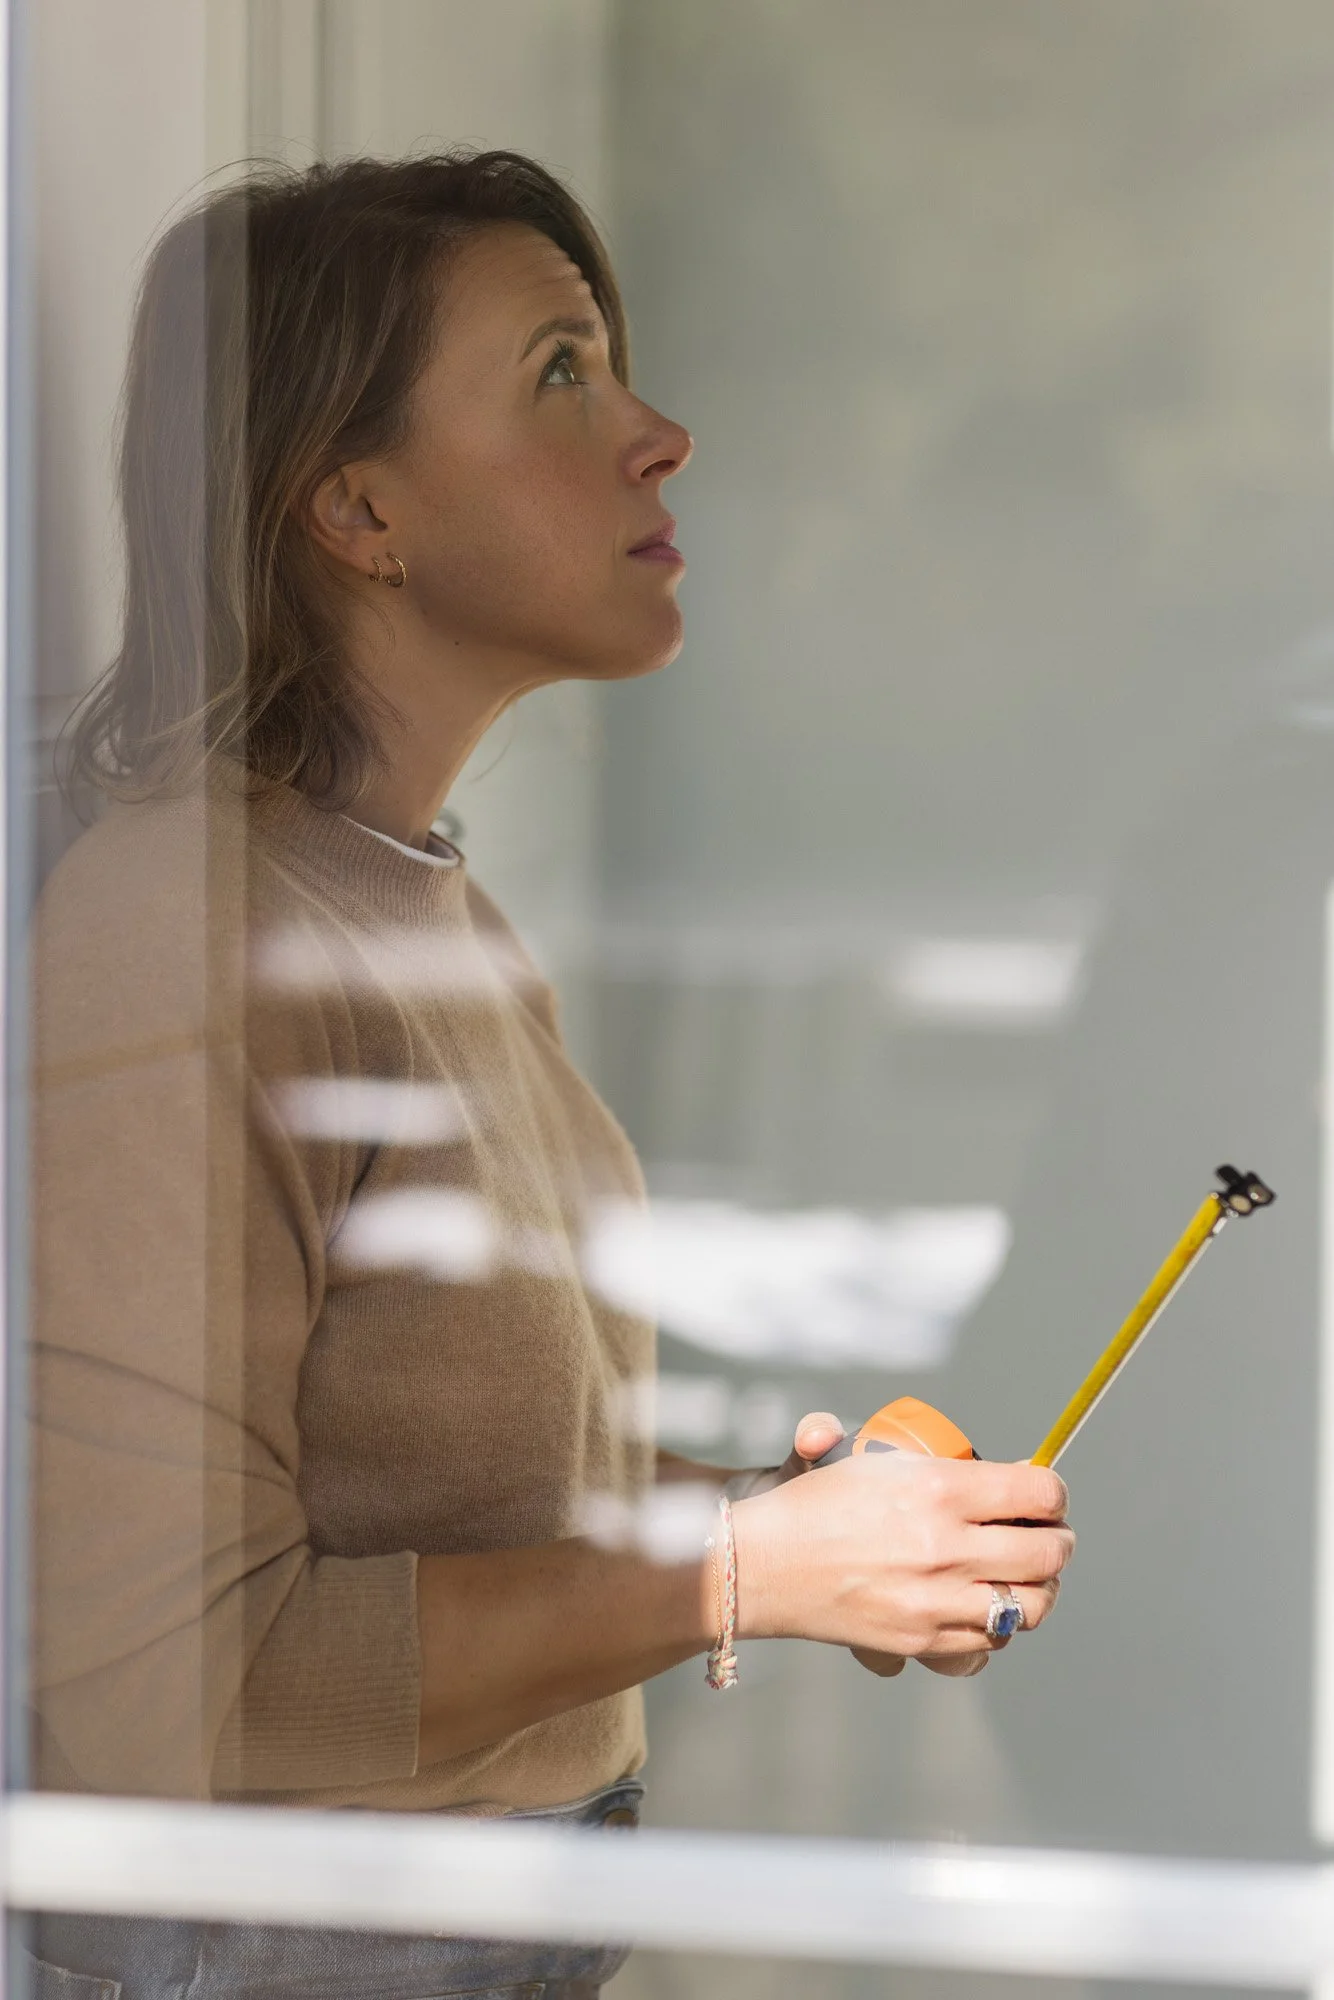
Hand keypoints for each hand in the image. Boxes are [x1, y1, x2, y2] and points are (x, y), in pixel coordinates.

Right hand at [730, 1451, 1072, 1663]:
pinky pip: (989, 1642)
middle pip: (1047, 1553)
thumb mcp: (865, 1455)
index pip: (1037, 1494)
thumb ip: (923, 1445)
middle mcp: (944, 1546)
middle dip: (1059, 1542)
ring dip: (1041, 1590)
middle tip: (1051, 1536)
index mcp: (937, 1489)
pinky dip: (998, 1627)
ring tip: (1031, 1578)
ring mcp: (936, 1600)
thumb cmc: (812, 1505)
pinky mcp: (922, 1641)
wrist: (762, 1566)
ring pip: (1030, 1606)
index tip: (1047, 1495)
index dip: (1054, 1493)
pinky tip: (988, 1608)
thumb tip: (994, 1464)